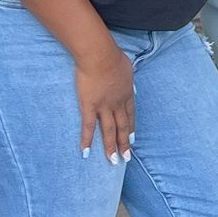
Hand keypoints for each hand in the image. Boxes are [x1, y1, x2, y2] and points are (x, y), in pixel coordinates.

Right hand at [75, 43, 135, 161]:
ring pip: (108, 130)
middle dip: (124, 143)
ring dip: (111, 147)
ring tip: (112, 160)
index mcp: (126, 94)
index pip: (130, 115)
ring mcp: (103, 106)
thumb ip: (126, 78)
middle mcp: (117, 103)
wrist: (100, 56)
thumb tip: (127, 81)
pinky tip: (85, 152)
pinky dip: (86, 140)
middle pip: (122, 126)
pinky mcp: (89, 106)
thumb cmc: (112, 56)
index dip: (131, 128)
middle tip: (126, 157)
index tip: (132, 139)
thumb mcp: (127, 67)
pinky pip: (88, 126)